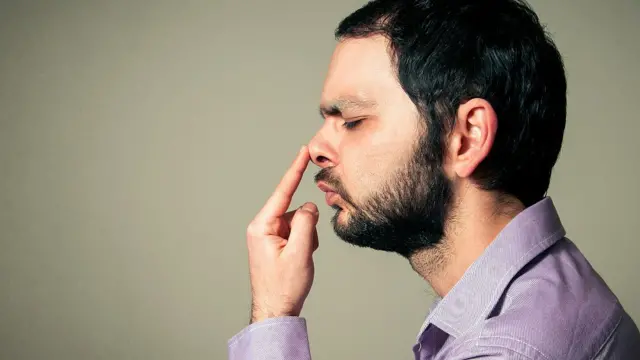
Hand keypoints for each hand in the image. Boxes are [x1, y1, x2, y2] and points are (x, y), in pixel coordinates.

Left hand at [245, 145, 319, 323]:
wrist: (276, 310)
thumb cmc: (284, 286)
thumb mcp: (300, 252)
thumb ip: (307, 223)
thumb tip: (310, 206)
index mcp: (262, 226)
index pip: (283, 192)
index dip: (295, 170)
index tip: (303, 151)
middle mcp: (262, 227)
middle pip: (295, 211)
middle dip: (307, 227)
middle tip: (304, 252)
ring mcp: (269, 235)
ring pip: (300, 222)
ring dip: (307, 238)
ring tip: (299, 260)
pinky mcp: (276, 242)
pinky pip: (298, 232)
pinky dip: (305, 243)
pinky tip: (298, 260)